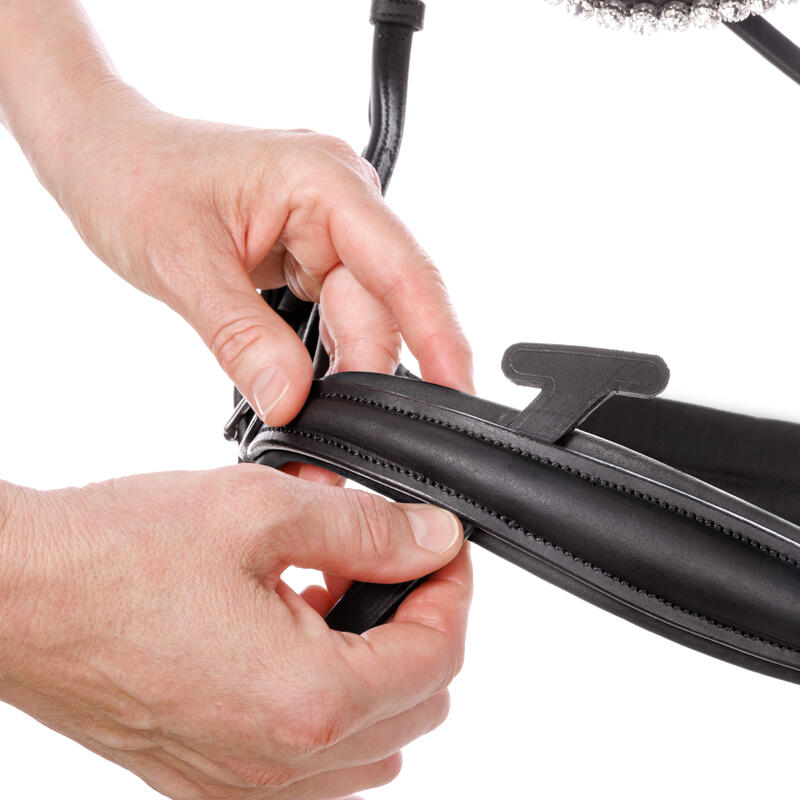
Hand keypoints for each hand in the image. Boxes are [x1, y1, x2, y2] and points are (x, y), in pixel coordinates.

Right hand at [0, 468, 470, 798]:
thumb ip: (369, 529)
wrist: (18, 595)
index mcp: (306, 701)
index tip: (439, 545)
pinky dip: (329, 695)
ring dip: (378, 662)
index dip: (452, 589)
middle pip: (418, 703)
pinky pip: (312, 759)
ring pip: (372, 739)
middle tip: (388, 559)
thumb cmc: (116, 555)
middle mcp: (279, 766)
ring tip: (335, 591)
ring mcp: (242, 784)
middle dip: (420, 622)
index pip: (438, 656)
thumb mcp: (262, 512)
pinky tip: (292, 631)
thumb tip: (433, 539)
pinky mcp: (210, 777)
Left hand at [19, 80, 473, 424]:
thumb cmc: (132, 176)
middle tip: (333, 450)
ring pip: (358, 324)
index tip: (457, 392)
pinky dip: (318, 365)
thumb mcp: (183, 261)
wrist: (101, 156)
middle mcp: (339, 208)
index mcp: (325, 183)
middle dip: (362, 381)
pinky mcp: (307, 262)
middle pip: (380, 310)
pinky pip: (330, 323)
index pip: (403, 269)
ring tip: (312, 431)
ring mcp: (326, 236)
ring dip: (339, 380)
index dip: (439, 336)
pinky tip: (304, 394)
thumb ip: (242, 336)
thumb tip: (292, 399)